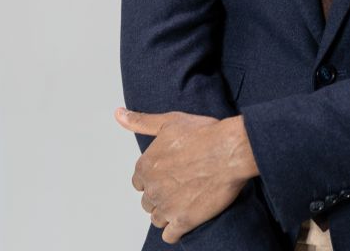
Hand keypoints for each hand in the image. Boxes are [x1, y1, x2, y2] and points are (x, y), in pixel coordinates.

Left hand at [115, 107, 258, 243]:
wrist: (231, 149)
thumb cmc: (204, 133)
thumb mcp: (170, 121)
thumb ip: (141, 121)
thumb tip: (118, 115)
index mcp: (146, 166)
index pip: (139, 181)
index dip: (155, 176)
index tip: (171, 171)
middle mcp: (152, 188)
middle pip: (148, 200)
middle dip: (162, 193)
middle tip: (182, 183)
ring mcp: (167, 206)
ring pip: (157, 218)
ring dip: (168, 211)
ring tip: (187, 198)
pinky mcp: (183, 220)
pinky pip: (170, 235)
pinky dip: (176, 229)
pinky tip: (187, 217)